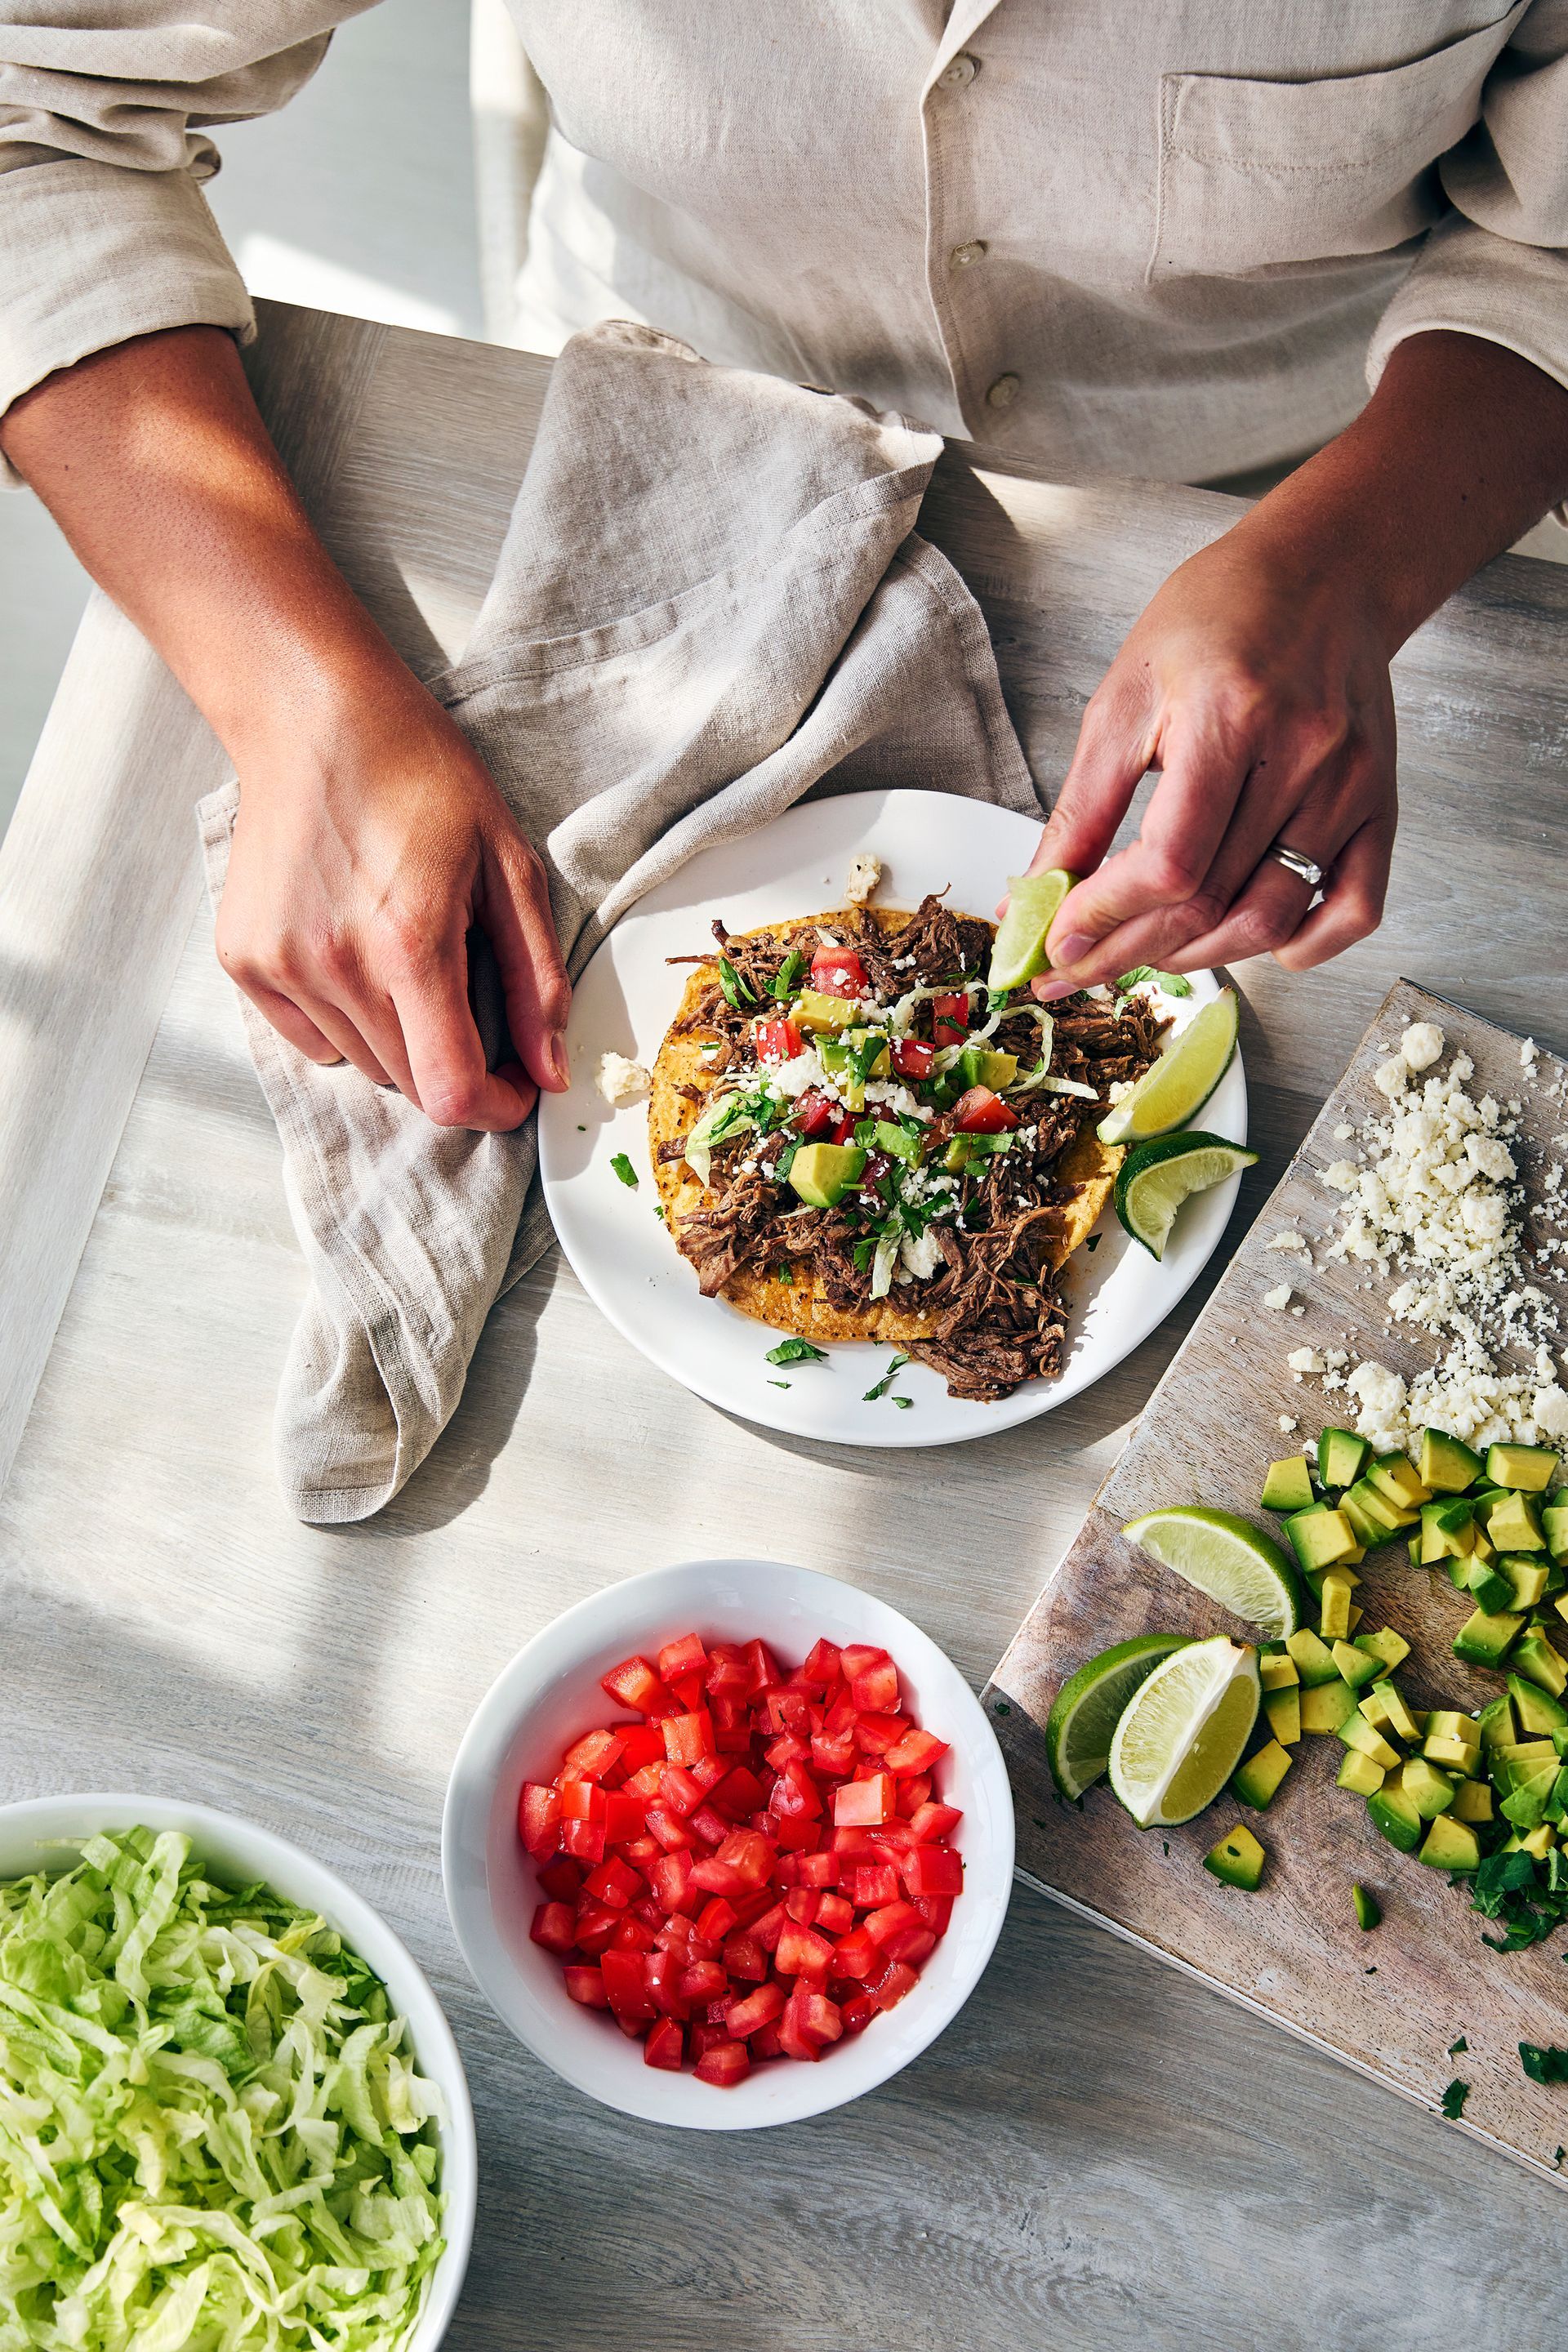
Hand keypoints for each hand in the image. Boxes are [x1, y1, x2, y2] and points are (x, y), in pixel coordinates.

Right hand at [216, 677, 569, 1129]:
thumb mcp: (509, 864)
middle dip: (456, 1064)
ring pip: (363, 1062)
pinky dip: (345, 1021)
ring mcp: (280, 966)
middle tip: (472, 1005)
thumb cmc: (421, 776)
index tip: (514, 1085)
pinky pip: (310, 1038)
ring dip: (400, 1038)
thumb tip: (549, 1070)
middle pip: (410, 1082)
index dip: (495, 1105)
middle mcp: (336, 966)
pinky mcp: (243, 959)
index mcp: (410, 945)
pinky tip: (356, 954)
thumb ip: (537, 979)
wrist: (314, 716)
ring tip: (408, 958)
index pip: (451, 1090)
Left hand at [1019, 521, 1397, 997]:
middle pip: (1211, 903)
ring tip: (1145, 953)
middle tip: (1077, 970)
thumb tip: (1037, 891)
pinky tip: (1250, 943)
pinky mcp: (1380, 804)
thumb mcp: (1126, 695)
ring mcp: (1351, 787)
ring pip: (1273, 919)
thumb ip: (1084, 803)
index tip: (1060, 943)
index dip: (1107, 917)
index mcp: (1228, 720)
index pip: (1169, 864)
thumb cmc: (1217, 618)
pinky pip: (1353, 908)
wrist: (1323, 572)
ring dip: (1199, 956)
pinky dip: (1301, 945)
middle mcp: (1302, 758)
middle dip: (1130, 951)